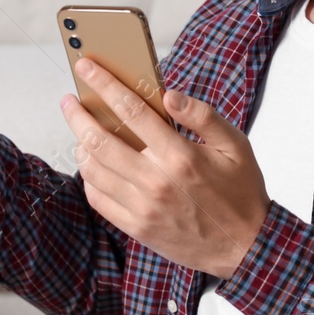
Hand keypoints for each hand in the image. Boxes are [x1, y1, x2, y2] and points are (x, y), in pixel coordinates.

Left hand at [60, 57, 268, 278]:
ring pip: (93, 170)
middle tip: (69, 101)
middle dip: (78, 115)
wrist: (244, 247)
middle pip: (100, 140)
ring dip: (80, 146)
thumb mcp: (234, 145)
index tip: (87, 68)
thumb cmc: (240, 193)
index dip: (104, 85)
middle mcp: (156, 180)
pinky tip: (92, 167)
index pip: (130, 111)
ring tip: (80, 132)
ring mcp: (143, 207)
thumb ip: (202, 115)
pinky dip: (89, 179)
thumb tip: (169, 94)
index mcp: (180, 155)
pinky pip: (99, 200)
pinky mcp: (137, 227)